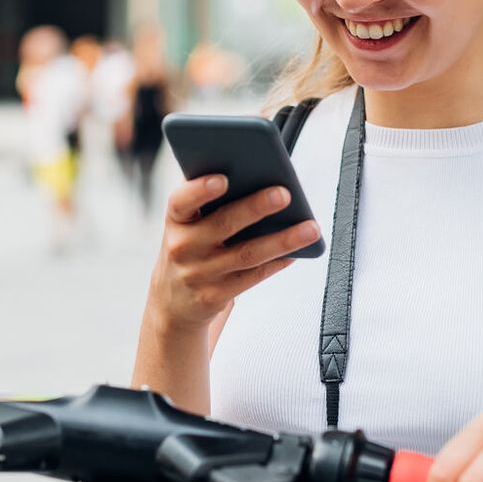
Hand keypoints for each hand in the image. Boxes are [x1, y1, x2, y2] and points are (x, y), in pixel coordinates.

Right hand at [147, 176, 319, 331]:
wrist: (173, 302)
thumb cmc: (190, 248)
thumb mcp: (187, 226)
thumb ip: (211, 204)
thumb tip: (260, 180)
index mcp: (176, 221)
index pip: (181, 202)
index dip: (200, 190)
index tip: (223, 179)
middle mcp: (183, 247)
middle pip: (223, 225)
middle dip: (255, 208)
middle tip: (284, 194)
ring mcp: (199, 274)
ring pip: (247, 254)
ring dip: (282, 240)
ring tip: (310, 228)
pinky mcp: (215, 296)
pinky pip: (253, 276)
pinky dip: (277, 262)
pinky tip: (297, 252)